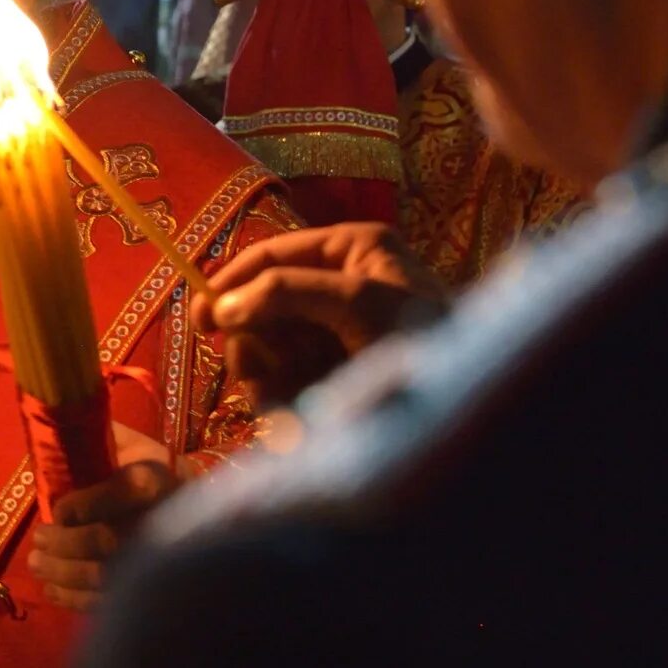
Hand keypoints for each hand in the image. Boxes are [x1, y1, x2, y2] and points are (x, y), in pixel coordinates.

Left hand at [26, 423, 175, 612]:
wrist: (185, 500)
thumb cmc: (144, 466)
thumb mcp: (125, 441)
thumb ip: (96, 435)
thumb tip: (52, 424)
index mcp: (156, 480)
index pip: (125, 492)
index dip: (86, 504)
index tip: (59, 510)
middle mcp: (158, 522)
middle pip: (108, 541)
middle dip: (65, 543)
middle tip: (39, 538)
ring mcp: (154, 559)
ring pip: (103, 575)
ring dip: (61, 572)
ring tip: (36, 562)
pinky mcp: (146, 588)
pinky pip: (106, 601)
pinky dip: (73, 599)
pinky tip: (51, 589)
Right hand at [187, 223, 448, 406]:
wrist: (469, 403)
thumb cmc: (426, 338)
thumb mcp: (360, 302)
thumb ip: (288, 292)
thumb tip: (222, 307)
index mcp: (351, 250)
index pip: (271, 253)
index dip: (229, 281)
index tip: (198, 321)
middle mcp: (340, 287)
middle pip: (262, 304)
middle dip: (252, 340)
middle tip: (255, 371)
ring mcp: (334, 335)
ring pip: (267, 348)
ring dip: (264, 377)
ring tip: (284, 399)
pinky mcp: (333, 377)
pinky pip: (283, 383)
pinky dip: (279, 401)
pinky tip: (295, 418)